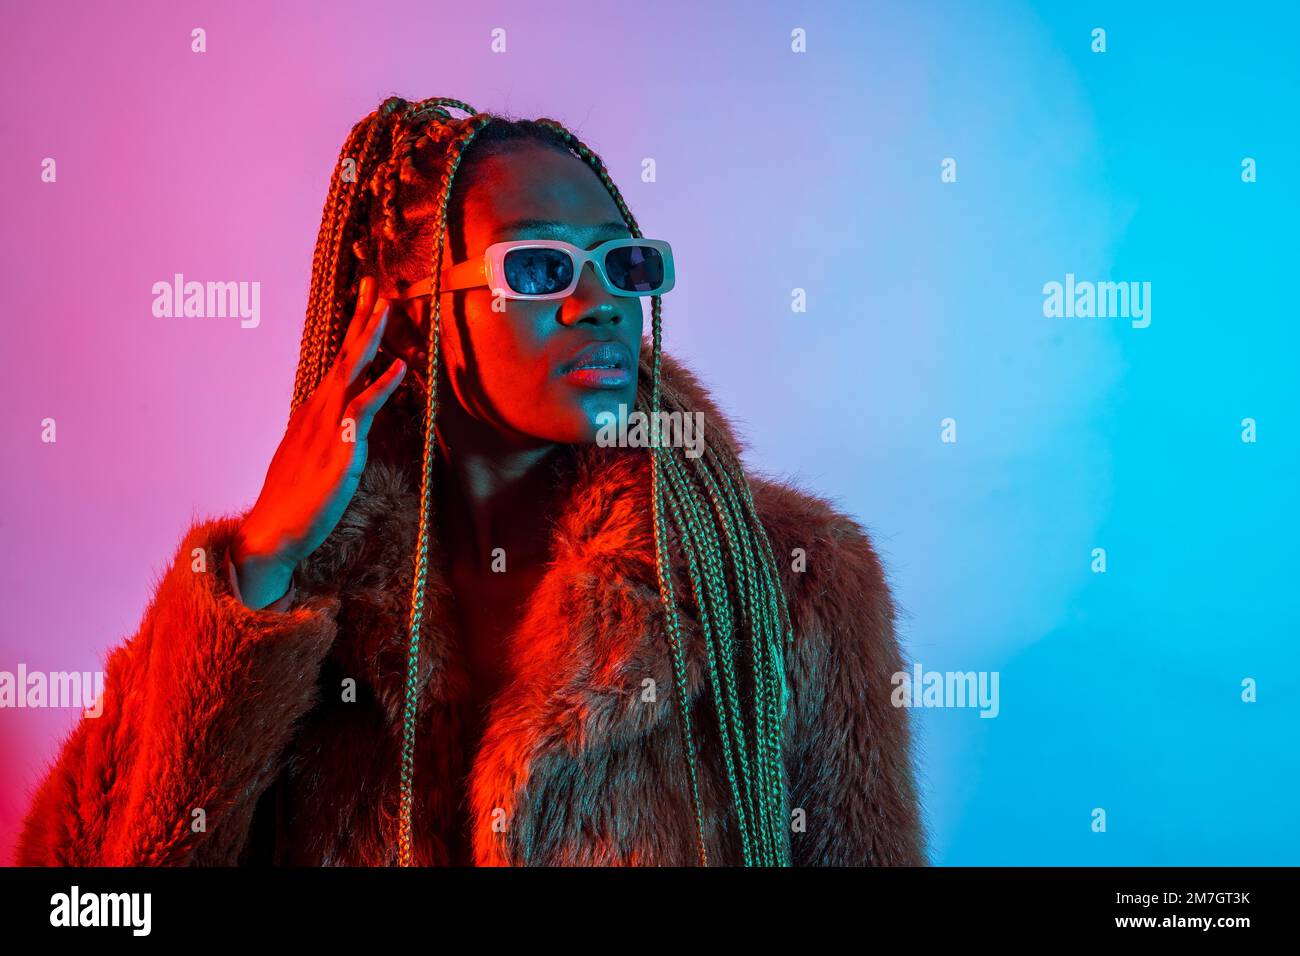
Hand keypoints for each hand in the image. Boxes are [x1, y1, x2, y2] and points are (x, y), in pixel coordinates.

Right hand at [231, 276, 405, 607]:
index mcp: (313, 410)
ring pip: (351, 371)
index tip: (367, 296)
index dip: (354, 328)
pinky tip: (399, 368)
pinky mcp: (340, 450)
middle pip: (344, 354)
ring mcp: (327, 428)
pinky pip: (362, 411)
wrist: (273, 532)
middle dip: (360, 317)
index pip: (339, 359)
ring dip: (370, 337)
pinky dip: (381, 386)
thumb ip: (326, 433)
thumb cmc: (294, 498)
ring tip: (387, 307)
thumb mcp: (310, 456)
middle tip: (375, 283)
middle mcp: (318, 411)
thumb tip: (340, 420)